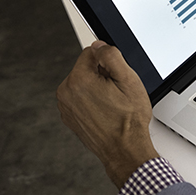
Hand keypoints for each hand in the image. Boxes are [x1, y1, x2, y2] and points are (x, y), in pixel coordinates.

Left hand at [56, 41, 158, 187]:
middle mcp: (66, 92)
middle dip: (102, 75)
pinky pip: (80, 99)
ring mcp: (66, 106)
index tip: (117, 77)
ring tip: (112, 104)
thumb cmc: (129, 120)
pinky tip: (106, 112)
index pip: (91, 52)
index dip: (109, 62)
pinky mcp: (69, 117)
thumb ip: (112, 56)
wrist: (124, 149)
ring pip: (83, 83)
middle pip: (86, 68)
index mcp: (79, 80)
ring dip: (97, 88)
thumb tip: (100, 45)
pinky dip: (92, 101)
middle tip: (118, 92)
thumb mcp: (129, 80)